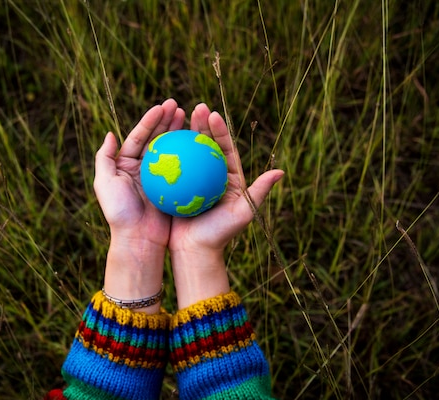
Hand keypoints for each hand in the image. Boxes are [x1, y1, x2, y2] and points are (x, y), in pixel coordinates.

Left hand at [93, 98, 184, 311]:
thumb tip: (110, 134)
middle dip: (168, 120)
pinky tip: (201, 143)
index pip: (139, 136)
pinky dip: (191, 155)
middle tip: (180, 106)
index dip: (150, 120)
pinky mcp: (173, 189)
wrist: (139, 241)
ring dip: (180, 133)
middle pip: (156, 139)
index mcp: (127, 165)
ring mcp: (160, 179)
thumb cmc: (120, 212)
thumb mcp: (104, 183)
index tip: (163, 107)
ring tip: (191, 117)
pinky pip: (184, 168)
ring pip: (172, 150)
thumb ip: (104, 157)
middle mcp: (143, 169)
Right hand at [168, 103, 283, 307]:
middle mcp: (210, 176)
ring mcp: (191, 181)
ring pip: (187, 153)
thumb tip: (280, 171)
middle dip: (201, 124)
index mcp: (228, 178)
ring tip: (176, 117)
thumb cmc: (220, 234)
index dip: (220, 130)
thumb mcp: (243, 213)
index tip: (213, 115)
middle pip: (205, 146)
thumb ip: (259, 191)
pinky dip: (166, 154)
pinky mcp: (175, 188)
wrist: (195, 252)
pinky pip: (171, 168)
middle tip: (196, 108)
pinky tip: (158, 140)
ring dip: (182, 134)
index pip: (224, 149)